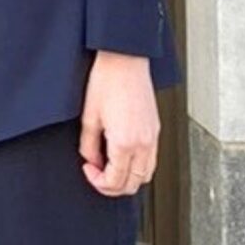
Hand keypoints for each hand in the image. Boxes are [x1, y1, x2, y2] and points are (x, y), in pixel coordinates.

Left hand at [78, 51, 158, 197]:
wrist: (124, 59)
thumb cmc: (107, 80)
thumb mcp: (89, 115)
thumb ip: (88, 145)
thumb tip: (91, 160)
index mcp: (125, 142)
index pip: (116, 180)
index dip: (98, 182)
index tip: (88, 170)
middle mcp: (144, 143)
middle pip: (134, 184)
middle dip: (113, 185)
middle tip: (97, 173)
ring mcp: (153, 137)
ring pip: (146, 175)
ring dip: (128, 178)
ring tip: (109, 166)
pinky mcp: (156, 129)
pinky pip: (151, 160)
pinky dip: (138, 166)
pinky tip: (123, 155)